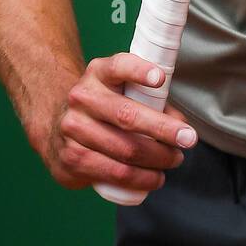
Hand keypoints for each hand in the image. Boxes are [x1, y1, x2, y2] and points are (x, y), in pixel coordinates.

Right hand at [38, 54, 198, 194]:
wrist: (57, 124)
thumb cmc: (102, 106)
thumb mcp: (121, 91)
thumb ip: (152, 102)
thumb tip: (181, 125)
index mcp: (98, 73)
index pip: (118, 66)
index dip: (139, 71)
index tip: (160, 78)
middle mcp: (82, 97)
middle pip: (127, 115)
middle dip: (163, 129)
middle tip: (188, 139)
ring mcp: (73, 128)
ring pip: (124, 149)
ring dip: (157, 159)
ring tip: (174, 160)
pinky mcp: (71, 157)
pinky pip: (113, 172)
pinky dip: (140, 179)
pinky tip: (154, 178)